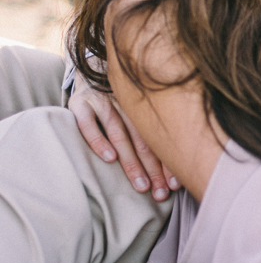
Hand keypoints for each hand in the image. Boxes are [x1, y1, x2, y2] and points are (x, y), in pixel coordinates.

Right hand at [68, 71, 178, 200]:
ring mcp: (102, 100)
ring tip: (141, 184)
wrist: (88, 69)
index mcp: (144, 104)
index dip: (167, 161)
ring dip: (131, 161)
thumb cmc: (117, 98)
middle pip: (143, 139)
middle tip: (159, 193)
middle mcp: (125, 101)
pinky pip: (88, 123)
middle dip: (153, 169)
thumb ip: (151, 129)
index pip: (159, 136)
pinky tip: (110, 158)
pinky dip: (99, 140)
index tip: (174, 186)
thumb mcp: (137, 106)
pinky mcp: (80, 102)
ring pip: (120, 133)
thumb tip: (177, 165)